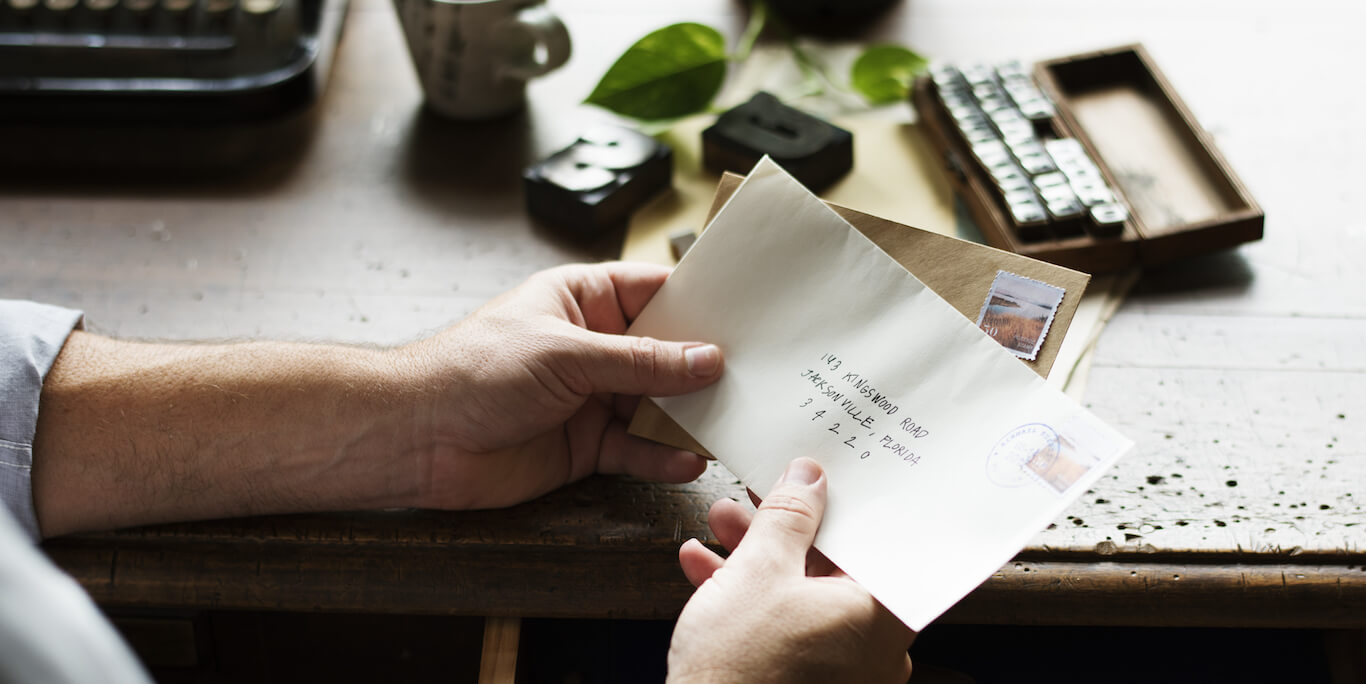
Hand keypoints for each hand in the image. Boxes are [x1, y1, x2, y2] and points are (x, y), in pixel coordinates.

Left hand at [395, 261, 721, 509]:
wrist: (419, 437)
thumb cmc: (474, 371)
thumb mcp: (566, 354)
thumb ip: (640, 361)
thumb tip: (706, 359)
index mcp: (583, 300)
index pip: (655, 291)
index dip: (698, 301)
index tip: (747, 313)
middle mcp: (592, 346)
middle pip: (665, 353)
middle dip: (705, 367)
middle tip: (755, 377)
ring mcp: (591, 398)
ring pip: (657, 405)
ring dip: (689, 417)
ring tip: (728, 424)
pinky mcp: (586, 446)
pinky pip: (636, 450)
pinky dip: (661, 456)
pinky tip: (686, 460)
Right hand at [668, 458, 914, 683]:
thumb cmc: (740, 668)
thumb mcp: (758, 570)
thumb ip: (789, 517)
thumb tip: (809, 479)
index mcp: (881, 617)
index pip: (879, 543)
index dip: (845, 505)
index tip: (818, 484)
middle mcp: (873, 650)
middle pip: (835, 568)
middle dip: (787, 528)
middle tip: (759, 498)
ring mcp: (841, 674)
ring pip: (803, 596)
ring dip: (759, 556)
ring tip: (722, 523)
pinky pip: (787, 630)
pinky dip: (751, 599)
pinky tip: (705, 567)